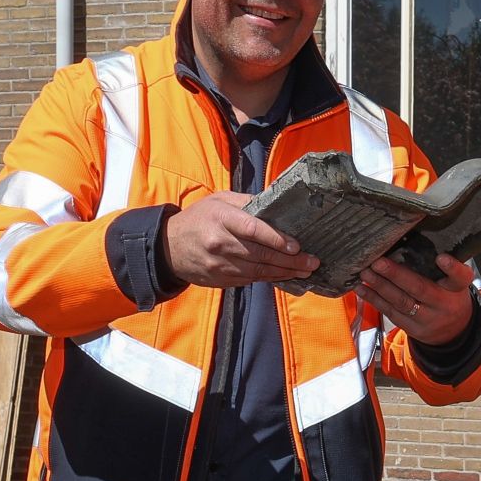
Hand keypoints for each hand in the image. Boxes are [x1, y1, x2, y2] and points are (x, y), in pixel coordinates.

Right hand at [163, 192, 320, 287]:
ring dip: (284, 272)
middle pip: (261, 255)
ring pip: (258, 271)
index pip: (252, 229)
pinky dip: (269, 279)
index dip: (276, 239)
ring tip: (305, 271)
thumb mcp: (219, 200)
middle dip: (290, 260)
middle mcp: (220, 243)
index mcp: (221, 218)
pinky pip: (250, 280)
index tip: (296, 245)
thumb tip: (276, 202)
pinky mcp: (221, 280)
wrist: (168, 248)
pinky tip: (285, 276)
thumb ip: (246, 202)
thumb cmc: (199, 218)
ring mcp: (220, 265)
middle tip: (312, 262)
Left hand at [360, 252, 476, 345]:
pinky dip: (374, 299)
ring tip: (365, 273)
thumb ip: (436, 268)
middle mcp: (444, 304)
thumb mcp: (452, 283)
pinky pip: (391, 313)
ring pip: (401, 302)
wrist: (454, 332)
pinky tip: (361, 288)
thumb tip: (402, 243)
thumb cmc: (448, 296)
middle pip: (420, 289)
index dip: (452, 268)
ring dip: (380, 286)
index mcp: (457, 289)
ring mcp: (428, 319)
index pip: (460, 277)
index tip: (441, 257)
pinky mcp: (413, 328)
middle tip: (378, 262)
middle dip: (396, 275)